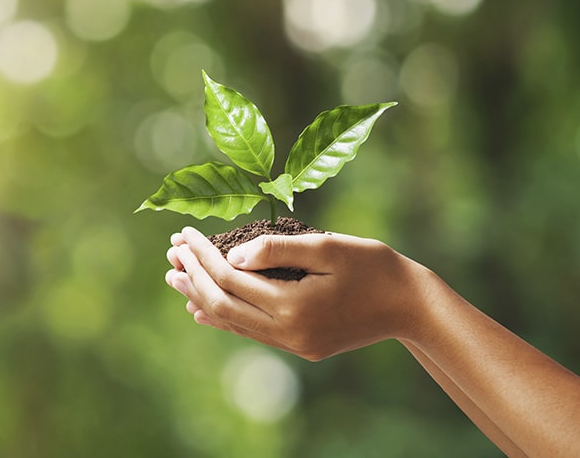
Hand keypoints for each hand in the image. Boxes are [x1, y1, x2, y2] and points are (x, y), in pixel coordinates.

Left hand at [166, 227, 434, 360]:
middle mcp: (288, 333)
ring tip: (177, 278)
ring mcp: (294, 344)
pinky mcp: (301, 346)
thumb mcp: (327, 247)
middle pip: (223, 304)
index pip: (230, 278)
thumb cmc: (373, 267)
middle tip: (171, 254)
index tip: (184, 234)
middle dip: (194, 277)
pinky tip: (204, 310)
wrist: (409, 305)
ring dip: (202, 298)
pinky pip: (252, 332)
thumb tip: (232, 254)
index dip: (202, 255)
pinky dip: (225, 317)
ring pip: (233, 322)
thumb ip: (277, 249)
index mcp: (293, 307)